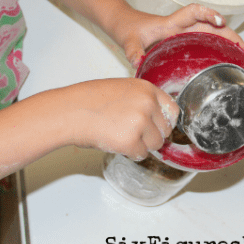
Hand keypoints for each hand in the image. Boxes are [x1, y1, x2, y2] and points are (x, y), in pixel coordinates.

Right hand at [57, 78, 178, 160]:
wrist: (70, 111)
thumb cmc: (90, 99)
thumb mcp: (122, 88)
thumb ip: (142, 99)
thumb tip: (156, 117)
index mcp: (147, 89)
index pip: (172, 110)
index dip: (164, 121)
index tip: (157, 127)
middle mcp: (148, 104)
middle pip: (165, 130)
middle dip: (151, 135)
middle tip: (133, 132)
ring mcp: (140, 123)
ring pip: (156, 144)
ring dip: (142, 145)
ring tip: (121, 136)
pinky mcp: (131, 141)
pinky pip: (141, 154)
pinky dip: (130, 153)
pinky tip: (115, 142)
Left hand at [116, 4, 243, 68]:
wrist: (124, 24)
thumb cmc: (128, 29)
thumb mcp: (128, 41)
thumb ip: (133, 52)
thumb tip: (138, 62)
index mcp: (170, 23)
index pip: (192, 12)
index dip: (208, 14)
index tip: (220, 21)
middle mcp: (180, 26)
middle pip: (209, 24)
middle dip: (227, 32)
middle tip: (242, 46)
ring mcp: (183, 32)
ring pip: (210, 32)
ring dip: (226, 38)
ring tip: (241, 52)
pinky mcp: (182, 39)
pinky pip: (204, 39)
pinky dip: (217, 44)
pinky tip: (225, 55)